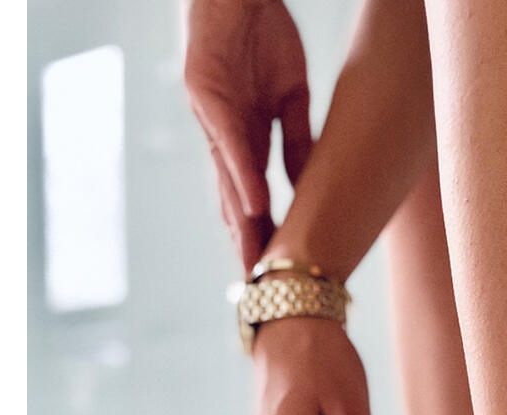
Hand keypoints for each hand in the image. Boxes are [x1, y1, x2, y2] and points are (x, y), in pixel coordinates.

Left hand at [184, 0, 313, 269]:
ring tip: (255, 261)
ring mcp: (211, 115)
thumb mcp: (291, 95)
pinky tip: (254, 206)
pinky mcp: (205, 89)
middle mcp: (223, 135)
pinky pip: (229, 140)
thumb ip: (294, 139)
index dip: (263, 235)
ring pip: (227, 180)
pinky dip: (242, 175)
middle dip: (247, 245)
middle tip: (260, 290)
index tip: (278, 273)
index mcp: (244, 138)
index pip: (253, 197)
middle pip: (234, 201)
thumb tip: (301, 184)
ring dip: (242, 224)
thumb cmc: (263, 32)